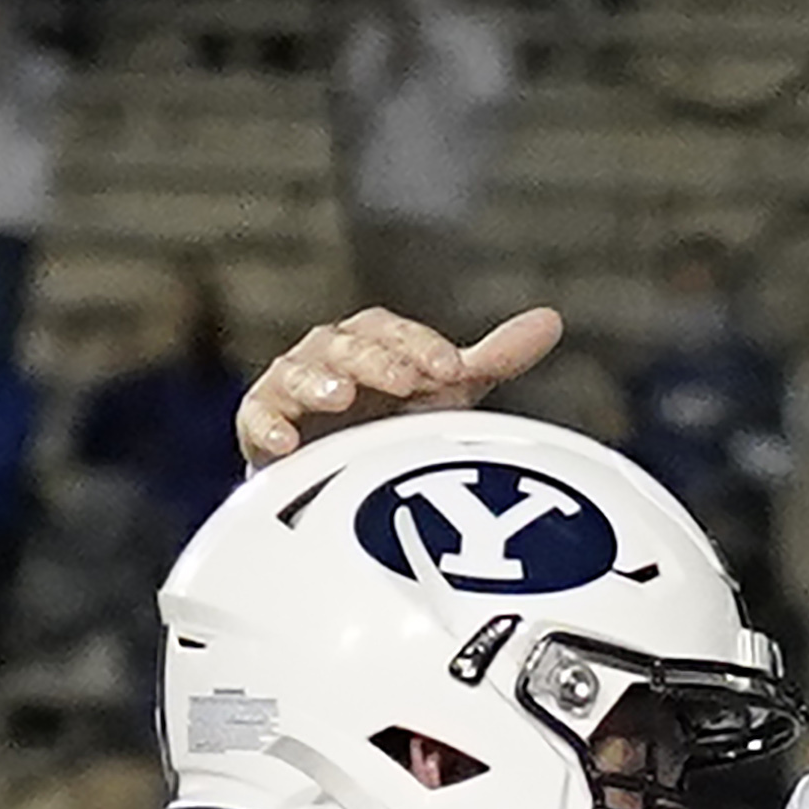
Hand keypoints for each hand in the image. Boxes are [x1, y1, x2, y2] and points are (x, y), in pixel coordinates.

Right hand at [236, 302, 566, 465]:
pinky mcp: (260, 428)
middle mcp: (330, 356)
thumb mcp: (441, 396)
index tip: (451, 371)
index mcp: (373, 344)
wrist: (334, 488)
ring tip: (340, 397)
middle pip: (349, 345)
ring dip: (320, 381)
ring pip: (300, 371)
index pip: (395, 333)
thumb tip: (551, 321)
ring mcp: (292, 390)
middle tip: (403, 383)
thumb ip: (489, 361)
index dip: (422, 348)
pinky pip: (257, 418)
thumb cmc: (389, 432)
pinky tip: (284, 443)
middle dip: (377, 361)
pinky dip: (266, 425)